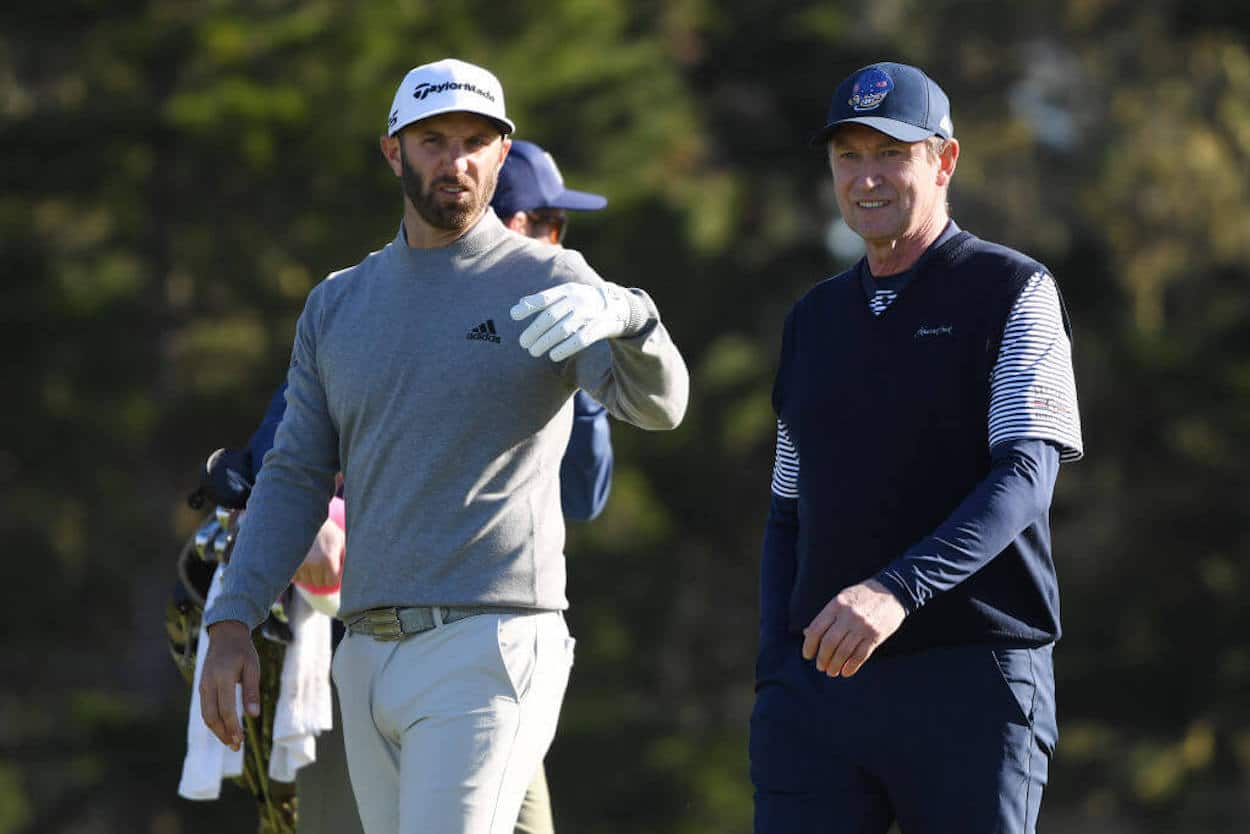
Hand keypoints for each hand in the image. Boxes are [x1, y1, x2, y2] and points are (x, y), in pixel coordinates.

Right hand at [199, 620, 259, 749]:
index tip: (241, 740)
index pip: (225, 709)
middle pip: (211, 716)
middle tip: (236, 747)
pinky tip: (225, 728)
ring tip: (231, 741)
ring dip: (217, 731)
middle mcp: (208, 684)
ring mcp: (203, 686)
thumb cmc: (242, 651)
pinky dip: (214, 721)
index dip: (232, 727)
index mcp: (222, 677)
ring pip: (206, 715)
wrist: (225, 635)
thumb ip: (251, 691)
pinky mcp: (202, 688)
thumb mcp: (253, 667)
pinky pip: (206, 709)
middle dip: (223, 734)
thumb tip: (253, 716)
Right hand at [291, 516, 344, 589]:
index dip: (333, 577)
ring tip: (313, 560)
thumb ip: (348, 556)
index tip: (333, 569)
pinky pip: (295, 577)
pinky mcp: (289, 563)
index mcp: (329, 558)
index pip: (332, 581)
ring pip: (306, 580)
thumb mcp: (341, 539)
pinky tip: (303, 561)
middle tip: (323, 564)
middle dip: (322, 577)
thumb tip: (356, 571)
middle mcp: (314, 563)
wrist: (304, 518)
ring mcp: (299, 564)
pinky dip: (299, 573)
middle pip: (319, 582)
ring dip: (310, 575)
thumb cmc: (326, 529)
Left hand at [511, 282, 633, 360]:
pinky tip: (553, 356)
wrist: (618, 307)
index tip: (513, 316)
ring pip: (562, 329)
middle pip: (550, 317)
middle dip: (534, 331)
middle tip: (523, 343)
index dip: (528, 307)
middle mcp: (577, 300)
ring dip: (545, 342)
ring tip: (533, 351)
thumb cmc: (584, 302)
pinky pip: (579, 340)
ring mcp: (588, 314)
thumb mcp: (566, 295)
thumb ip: (544, 300)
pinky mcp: (598, 328)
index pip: (544, 298)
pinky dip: (564, 349)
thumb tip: (519, 305)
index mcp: (567, 290)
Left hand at [801, 580, 906, 677]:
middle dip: (822, 659)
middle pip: (829, 643)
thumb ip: (826, 616)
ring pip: (843, 652)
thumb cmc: (862, 596)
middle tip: (820, 666)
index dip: (809, 645)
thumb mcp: (841, 599)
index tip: (807, 655)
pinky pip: (860, 656)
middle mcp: (848, 616)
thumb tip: (806, 633)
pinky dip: (851, 667)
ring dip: (835, 665)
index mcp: (836, 605)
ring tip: (831, 671)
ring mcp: (863, 626)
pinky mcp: (876, 636)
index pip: (816, 629)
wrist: (893, 591)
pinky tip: (846, 672)